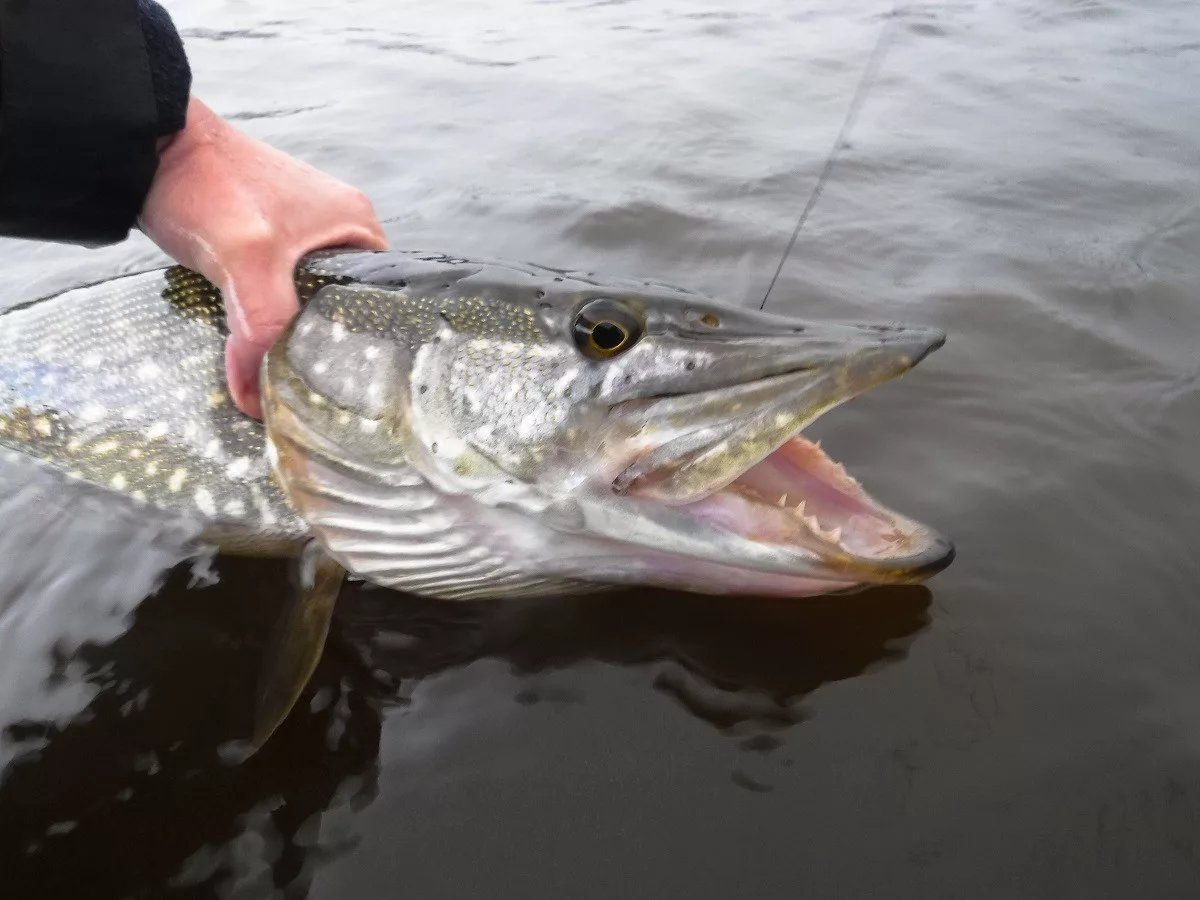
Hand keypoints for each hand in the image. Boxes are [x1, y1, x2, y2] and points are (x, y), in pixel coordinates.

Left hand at [139, 98, 387, 417]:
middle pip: (341, 305)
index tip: (345, 381)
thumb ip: (261, 329)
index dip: (365, 342)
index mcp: (357, 224)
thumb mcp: (248, 260)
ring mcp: (298, 233)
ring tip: (279, 370)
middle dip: (322, 343)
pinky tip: (250, 340)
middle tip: (307, 385)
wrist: (148, 144)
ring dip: (288, 331)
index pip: (381, 299)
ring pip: (304, 301)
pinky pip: (275, 291)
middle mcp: (336, 227)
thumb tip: (257, 402)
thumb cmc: (209, 183)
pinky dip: (263, 316)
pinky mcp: (261, 240)